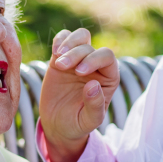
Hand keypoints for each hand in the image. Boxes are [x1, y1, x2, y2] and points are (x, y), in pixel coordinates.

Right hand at [39, 28, 118, 161]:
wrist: (57, 125)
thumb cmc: (77, 124)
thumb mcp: (88, 121)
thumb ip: (94, 106)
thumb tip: (94, 85)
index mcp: (108, 78)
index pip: (107, 57)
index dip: (94, 59)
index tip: (79, 72)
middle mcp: (96, 66)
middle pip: (90, 47)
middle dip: (76, 54)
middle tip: (62, 66)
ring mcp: (79, 59)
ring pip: (80, 37)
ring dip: (69, 43)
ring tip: (57, 58)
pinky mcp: (61, 57)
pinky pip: (64, 38)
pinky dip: (59, 39)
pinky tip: (54, 53)